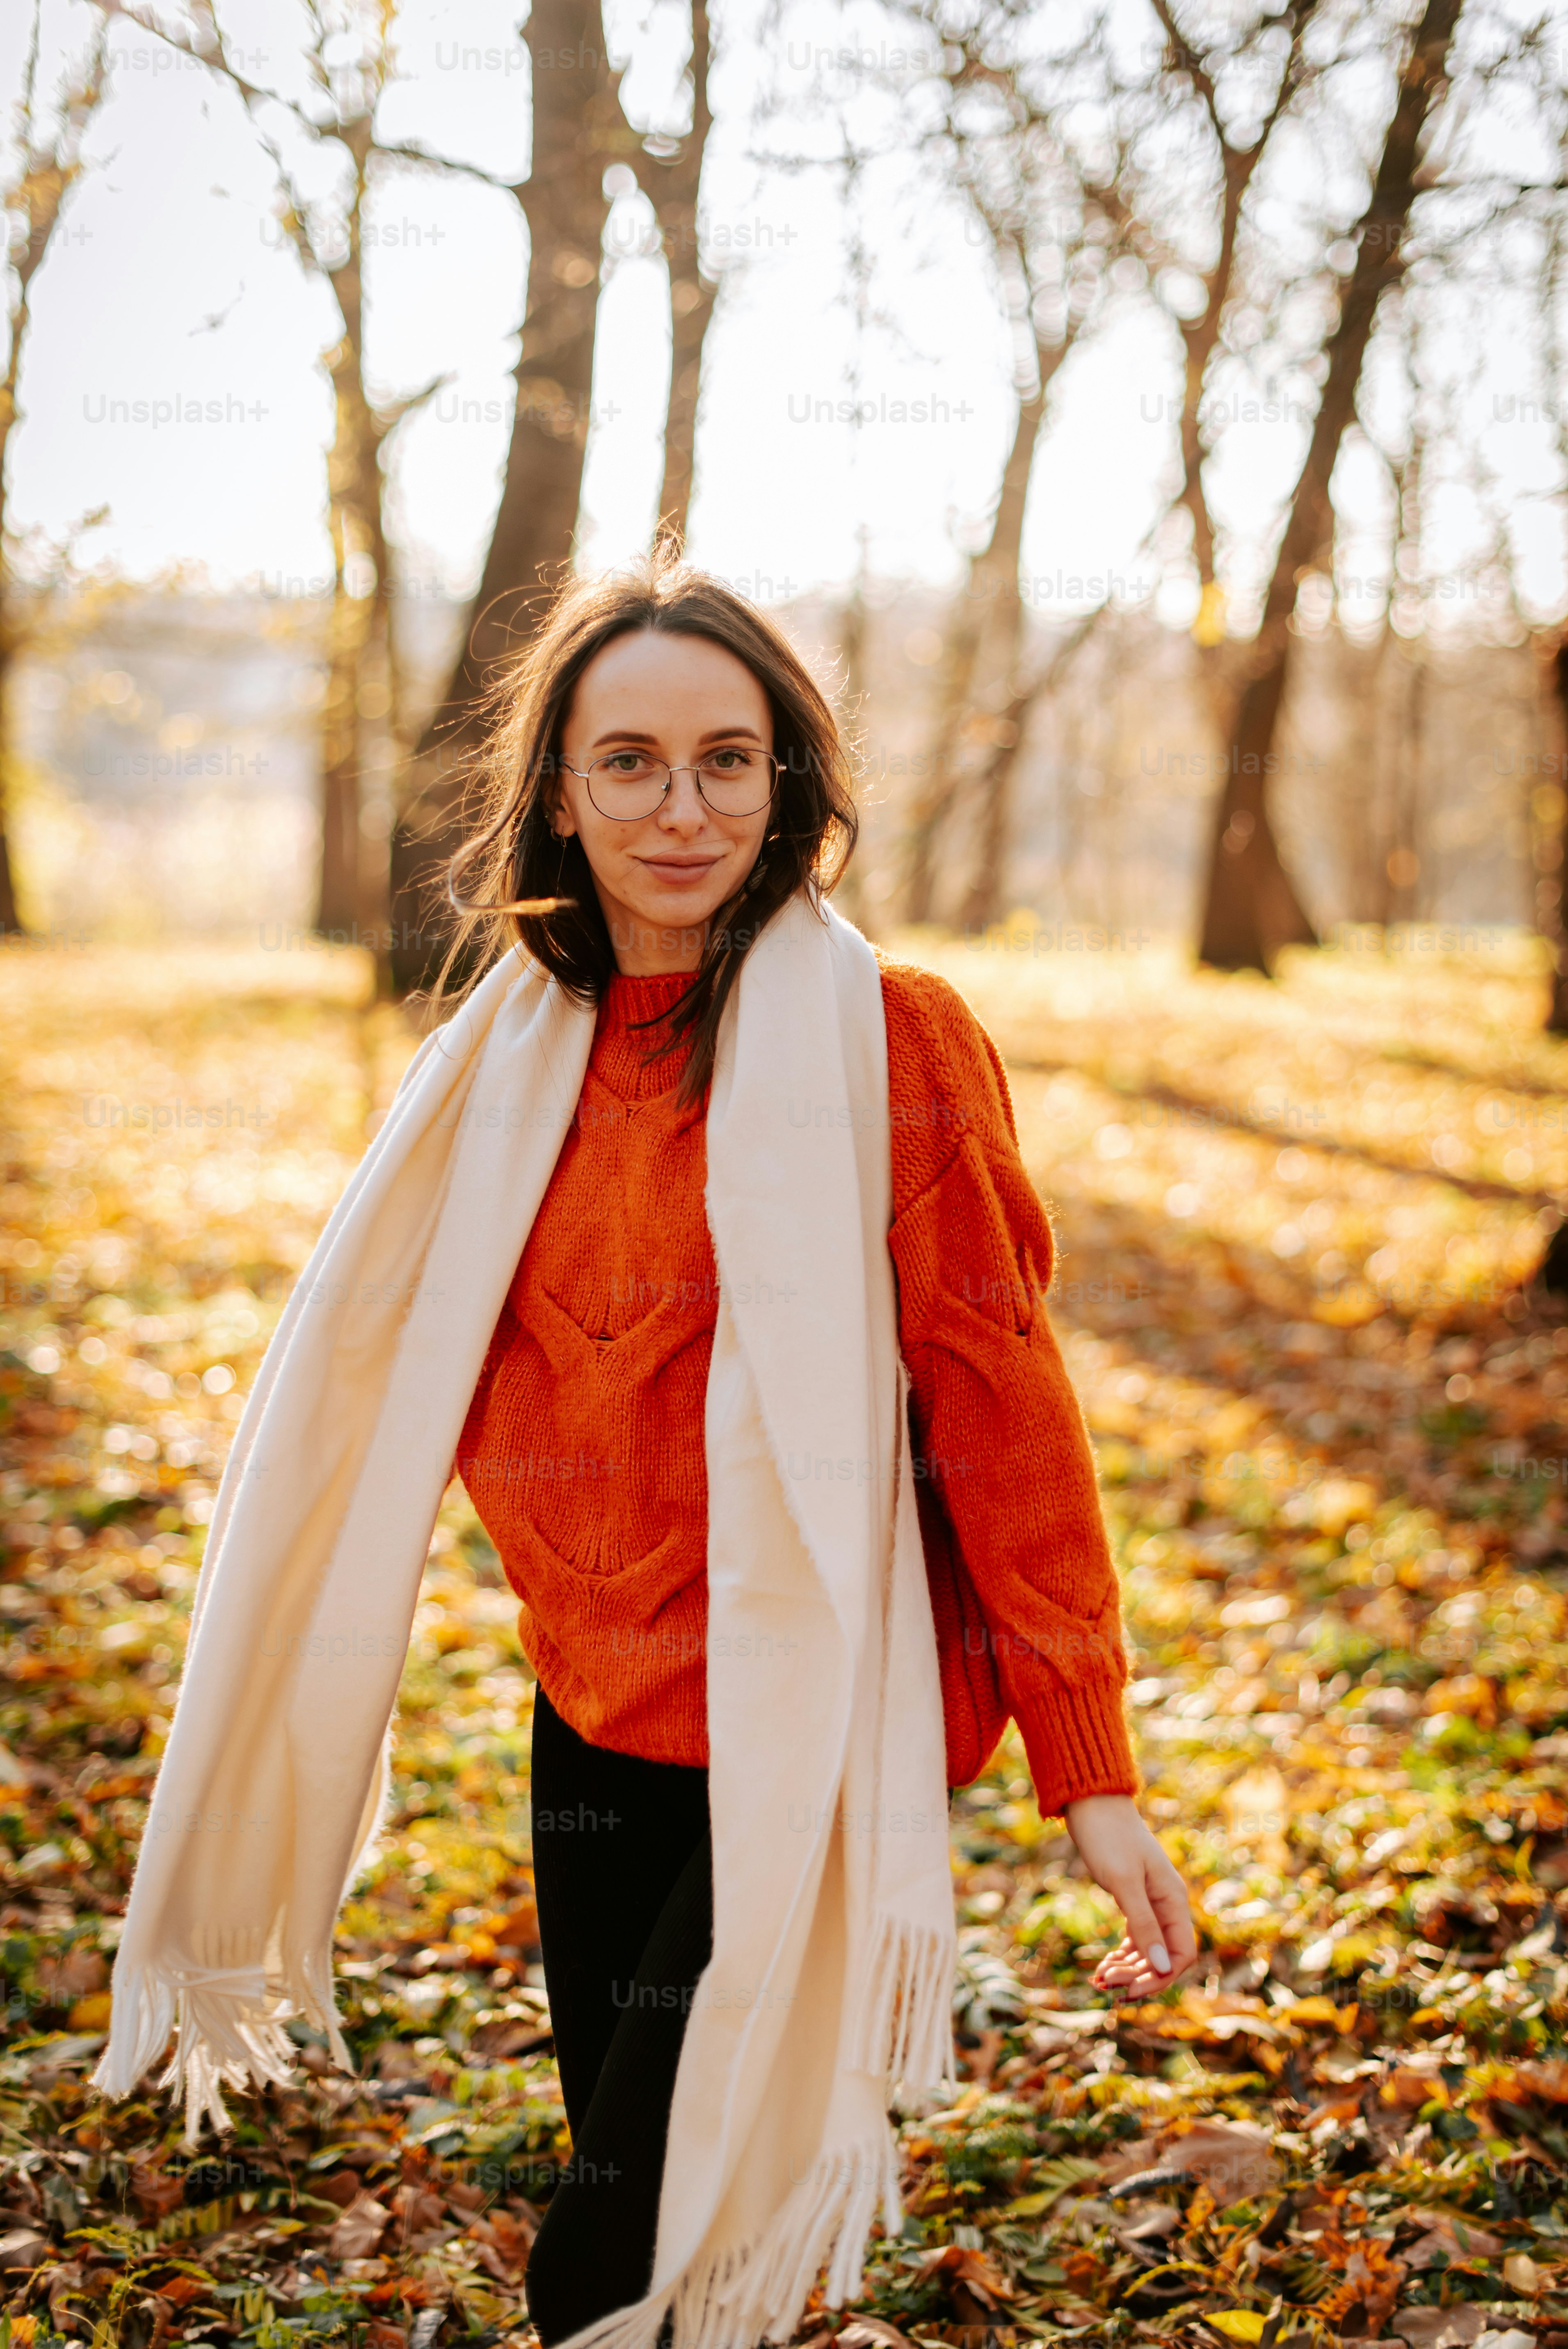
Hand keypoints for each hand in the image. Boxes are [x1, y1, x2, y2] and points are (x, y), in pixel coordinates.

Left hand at [1063, 1793, 1196, 1998]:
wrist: (1091, 1803)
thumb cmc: (1108, 1837)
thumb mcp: (1124, 1882)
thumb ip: (1144, 1923)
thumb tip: (1163, 1966)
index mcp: (1173, 1900)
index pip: (1181, 1953)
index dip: (1160, 1977)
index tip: (1128, 1989)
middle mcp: (1167, 1905)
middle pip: (1163, 1957)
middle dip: (1137, 1976)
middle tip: (1103, 1983)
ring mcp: (1150, 1903)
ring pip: (1147, 1951)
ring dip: (1127, 1969)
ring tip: (1098, 1979)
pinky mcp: (1132, 1900)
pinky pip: (1135, 1938)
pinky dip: (1121, 1955)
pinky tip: (1103, 1966)